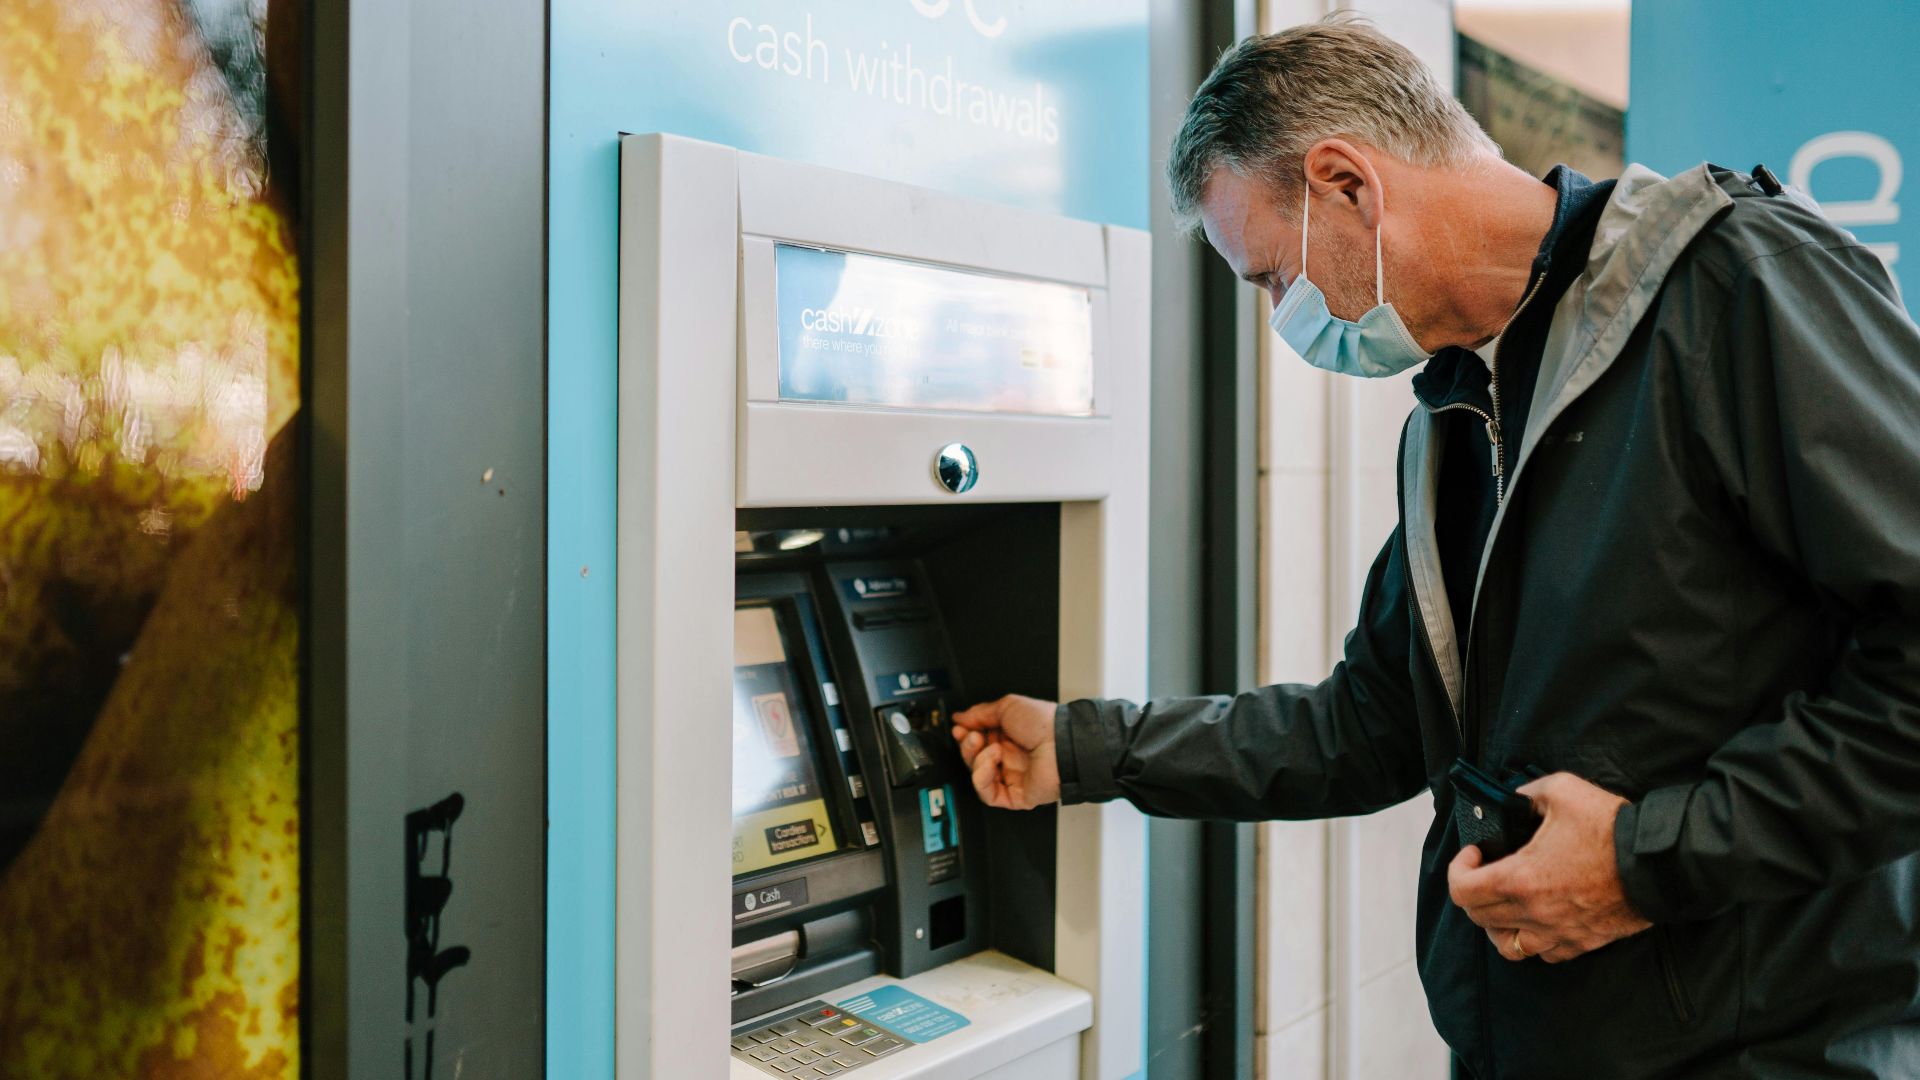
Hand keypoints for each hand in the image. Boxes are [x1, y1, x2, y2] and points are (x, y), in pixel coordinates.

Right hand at [951, 694, 1059, 809]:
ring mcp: (1012, 777)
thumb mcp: (1007, 706)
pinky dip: (983, 779)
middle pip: (974, 759)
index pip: (976, 741)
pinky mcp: (1016, 795)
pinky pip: (989, 795)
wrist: (1061, 742)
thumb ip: (980, 713)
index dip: (965, 736)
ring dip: (977, 761)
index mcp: (1008, 736)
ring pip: (978, 777)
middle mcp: (1009, 757)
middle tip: (972, 737)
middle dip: (968, 748)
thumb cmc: (1043, 722)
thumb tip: (960, 717)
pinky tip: (992, 764)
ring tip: (992, 749)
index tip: (958, 729)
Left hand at [1447, 771, 1651, 963]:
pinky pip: (1544, 954)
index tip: (1474, 853)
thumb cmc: (1613, 829)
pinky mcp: (1582, 942)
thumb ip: (1527, 794)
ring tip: (1505, 902)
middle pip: (1479, 918)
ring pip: (1508, 946)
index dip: (1458, 869)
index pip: (1463, 890)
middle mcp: (1535, 913)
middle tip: (1485, 872)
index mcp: (1521, 879)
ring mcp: (1559, 932)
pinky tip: (1538, 918)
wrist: (1662, 864)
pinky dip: (1532, 939)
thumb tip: (1514, 800)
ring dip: (1497, 924)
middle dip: (1473, 892)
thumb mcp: (1562, 791)